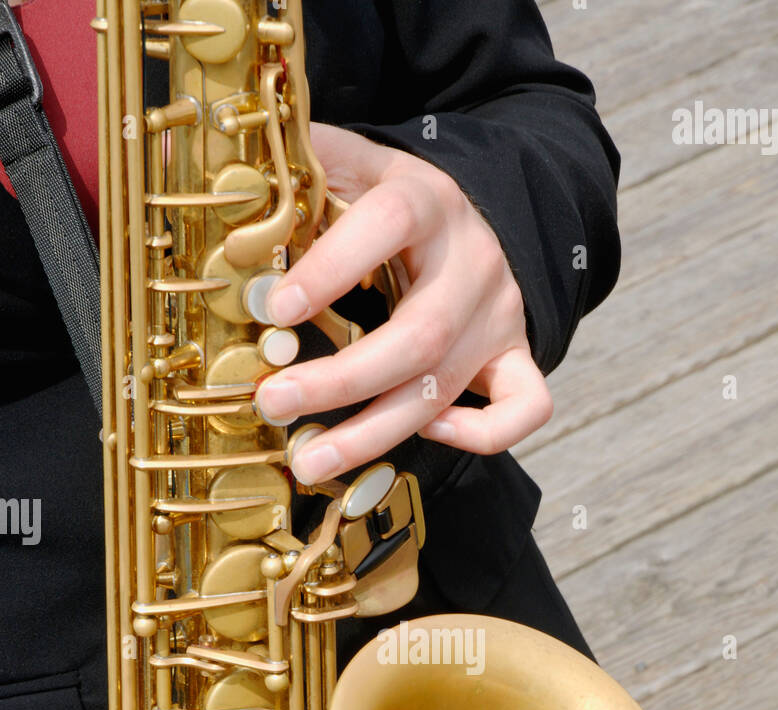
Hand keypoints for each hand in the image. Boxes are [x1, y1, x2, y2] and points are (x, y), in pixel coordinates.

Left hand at [255, 124, 552, 483]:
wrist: (478, 213)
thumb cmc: (394, 203)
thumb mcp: (352, 164)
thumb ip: (303, 166)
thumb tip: (237, 178)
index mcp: (427, 201)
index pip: (388, 226)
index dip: (332, 268)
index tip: (275, 309)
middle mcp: (472, 263)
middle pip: (419, 335)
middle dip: (340, 380)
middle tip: (273, 403)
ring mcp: (498, 316)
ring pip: (445, 387)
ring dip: (373, 433)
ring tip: (308, 461)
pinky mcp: (515, 355)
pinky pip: (525, 407)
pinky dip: (483, 433)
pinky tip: (427, 434)